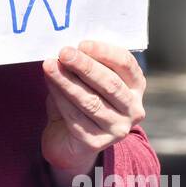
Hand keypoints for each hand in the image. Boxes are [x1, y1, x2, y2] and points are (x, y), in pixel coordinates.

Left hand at [40, 41, 145, 175]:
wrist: (69, 142)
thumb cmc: (79, 102)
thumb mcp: (85, 81)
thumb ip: (82, 66)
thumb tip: (66, 50)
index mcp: (135, 86)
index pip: (126, 65)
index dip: (105, 53)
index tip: (83, 44)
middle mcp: (133, 109)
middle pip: (110, 83)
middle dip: (85, 66)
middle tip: (64, 52)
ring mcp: (117, 128)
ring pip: (91, 101)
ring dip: (68, 81)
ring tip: (50, 65)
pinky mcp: (96, 142)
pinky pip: (76, 116)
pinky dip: (60, 98)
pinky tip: (50, 85)